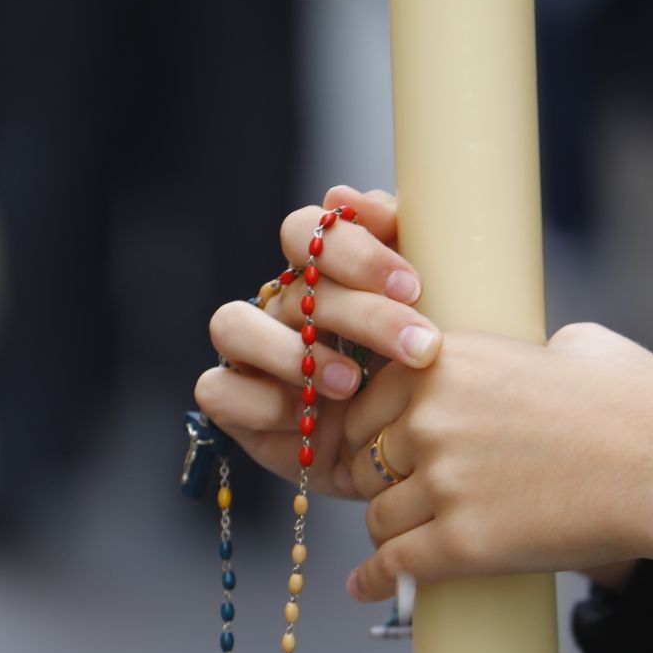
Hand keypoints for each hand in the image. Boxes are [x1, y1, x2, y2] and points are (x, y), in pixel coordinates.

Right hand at [194, 186, 444, 496]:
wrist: (413, 454)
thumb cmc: (421, 372)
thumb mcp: (433, 308)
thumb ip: (406, 242)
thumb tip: (349, 198)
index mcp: (321, 272)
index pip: (307, 230)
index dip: (354, 252)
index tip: (414, 287)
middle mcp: (279, 305)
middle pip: (291, 286)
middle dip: (361, 315)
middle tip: (418, 346)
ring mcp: (249, 353)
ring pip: (231, 325)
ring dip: (292, 354)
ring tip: (353, 384)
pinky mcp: (235, 404)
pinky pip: (218, 390)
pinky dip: (262, 402)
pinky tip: (308, 420)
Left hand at [341, 322, 652, 599]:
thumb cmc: (638, 400)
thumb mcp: (570, 344)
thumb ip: (524, 351)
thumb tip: (532, 358)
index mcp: (445, 360)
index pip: (368, 400)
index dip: (370, 429)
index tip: (373, 447)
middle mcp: (430, 416)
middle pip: (365, 459)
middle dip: (374, 479)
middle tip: (389, 494)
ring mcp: (442, 481)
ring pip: (378, 515)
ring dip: (386, 529)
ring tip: (397, 539)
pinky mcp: (463, 542)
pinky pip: (395, 563)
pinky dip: (375, 578)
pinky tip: (366, 586)